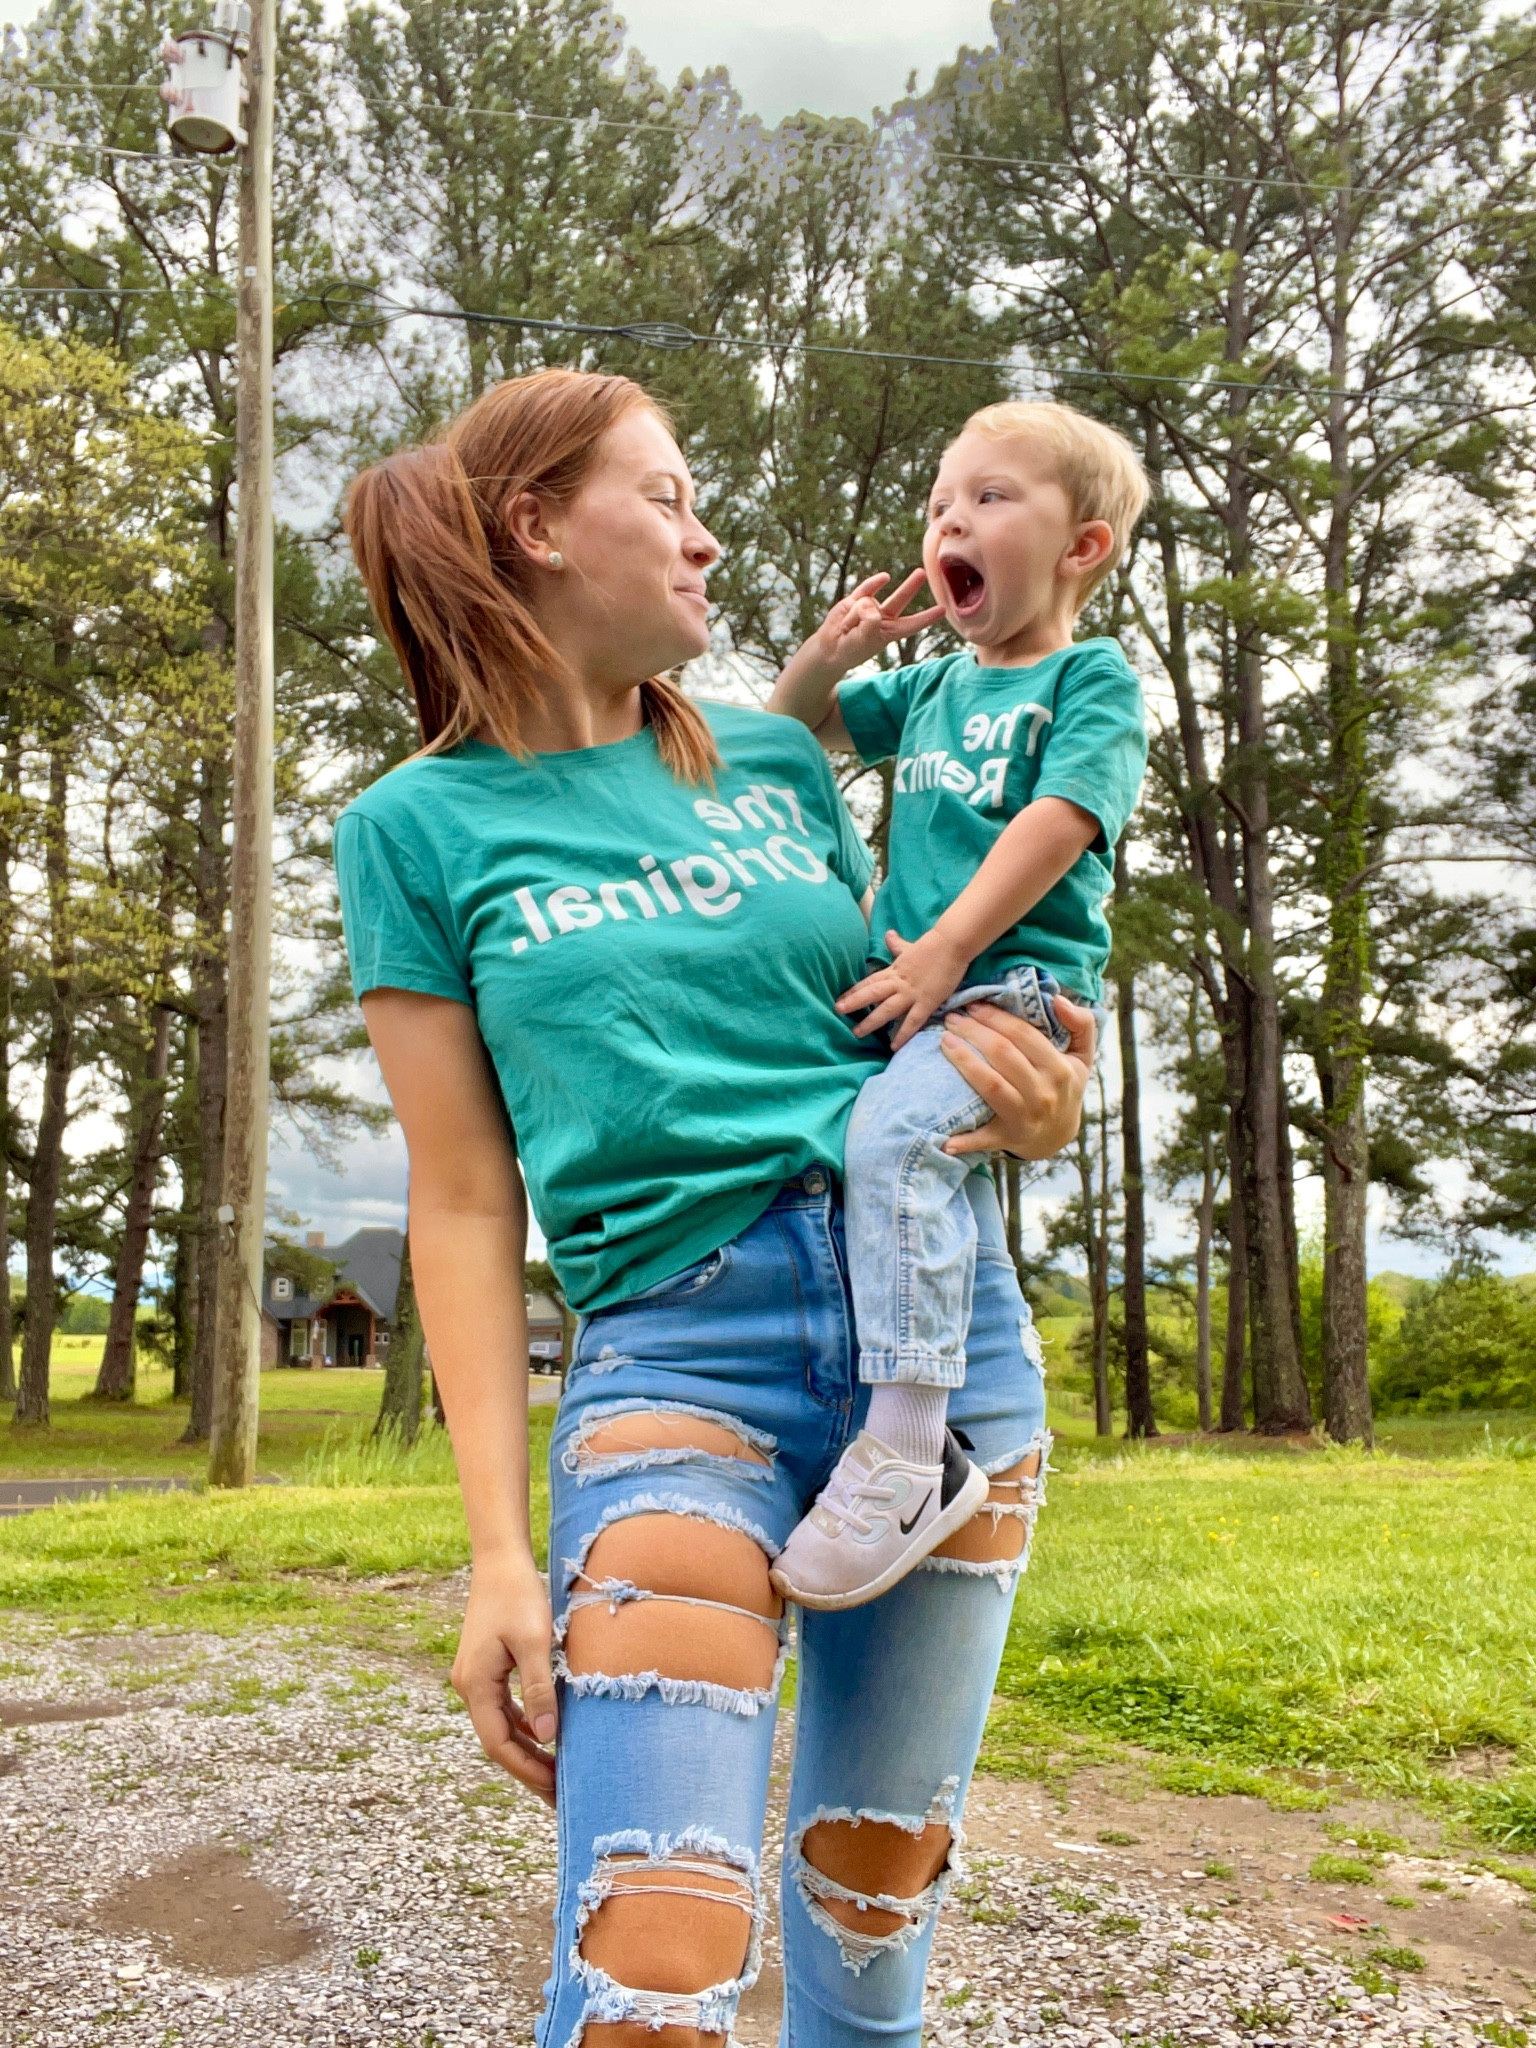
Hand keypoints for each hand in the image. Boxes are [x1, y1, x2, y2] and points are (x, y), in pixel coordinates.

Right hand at [451, 1553, 558, 1805]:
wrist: (500, 1560)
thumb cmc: (518, 1595)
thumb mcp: (533, 1641)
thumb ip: (539, 1688)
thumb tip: (547, 1736)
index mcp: (476, 1685)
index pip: (499, 1744)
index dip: (527, 1769)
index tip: (555, 1789)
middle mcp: (469, 1686)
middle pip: (498, 1741)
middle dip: (527, 1768)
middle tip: (559, 1794)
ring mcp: (475, 1677)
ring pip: (500, 1726)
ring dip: (526, 1749)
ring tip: (555, 1772)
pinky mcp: (485, 1667)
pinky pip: (503, 1708)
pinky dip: (523, 1725)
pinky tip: (545, 1734)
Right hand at [809, 570, 944, 677]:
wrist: (830, 648)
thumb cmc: (851, 649)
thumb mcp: (864, 640)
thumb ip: (870, 622)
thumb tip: (869, 602)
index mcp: (890, 632)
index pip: (912, 623)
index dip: (927, 617)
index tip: (943, 610)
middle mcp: (883, 617)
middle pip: (900, 599)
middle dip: (910, 586)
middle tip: (921, 572)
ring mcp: (870, 607)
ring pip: (869, 603)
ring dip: (856, 616)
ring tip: (846, 629)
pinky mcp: (855, 600)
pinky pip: (867, 589)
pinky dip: (872, 585)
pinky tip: (885, 578)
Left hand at [838, 927, 969, 1048]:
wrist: (951, 945)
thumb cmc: (933, 946)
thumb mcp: (909, 947)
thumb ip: (897, 945)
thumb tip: (888, 934)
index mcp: (894, 970)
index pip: (869, 981)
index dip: (854, 990)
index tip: (839, 999)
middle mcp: (898, 983)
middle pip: (872, 993)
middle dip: (854, 1002)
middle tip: (837, 1011)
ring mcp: (911, 993)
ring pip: (887, 1009)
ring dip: (871, 1021)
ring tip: (857, 1033)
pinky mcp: (926, 1002)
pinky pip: (912, 1021)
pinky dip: (903, 1034)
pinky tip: (893, 1046)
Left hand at [940, 996, 1096, 1159]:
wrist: (1059, 1134)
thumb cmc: (1065, 1085)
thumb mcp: (1082, 1055)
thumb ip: (1081, 1024)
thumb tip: (1059, 999)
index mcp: (1060, 1070)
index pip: (1023, 1035)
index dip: (995, 1017)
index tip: (974, 1004)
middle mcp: (1043, 1094)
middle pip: (1002, 1055)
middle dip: (973, 1031)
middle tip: (952, 1017)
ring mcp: (1025, 1117)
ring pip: (989, 1084)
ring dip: (962, 1061)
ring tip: (944, 1040)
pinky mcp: (1007, 1137)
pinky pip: (983, 1138)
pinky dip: (963, 1140)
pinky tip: (942, 1136)